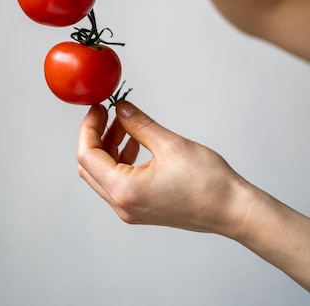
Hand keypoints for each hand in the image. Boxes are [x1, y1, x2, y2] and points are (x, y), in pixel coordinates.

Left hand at [77, 100, 246, 235]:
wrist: (231, 210)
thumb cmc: (208, 183)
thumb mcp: (169, 144)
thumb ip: (139, 124)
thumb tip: (120, 108)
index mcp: (125, 189)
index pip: (87, 156)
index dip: (88, 127)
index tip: (98, 108)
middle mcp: (122, 205)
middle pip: (90, 167)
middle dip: (96, 136)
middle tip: (107, 113)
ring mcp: (130, 210)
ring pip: (103, 174)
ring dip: (109, 146)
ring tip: (125, 123)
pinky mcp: (141, 208)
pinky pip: (118, 182)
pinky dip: (120, 159)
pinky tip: (136, 141)